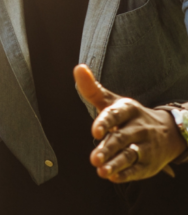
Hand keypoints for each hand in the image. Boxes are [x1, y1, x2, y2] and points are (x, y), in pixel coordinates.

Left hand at [74, 64, 185, 182]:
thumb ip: (92, 89)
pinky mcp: (148, 164)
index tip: (95, 131)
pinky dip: (126, 174)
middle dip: (108, 149)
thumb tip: (78, 68)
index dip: (105, 122)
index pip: (116, 115)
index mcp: (128, 110)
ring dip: (115, 164)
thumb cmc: (129, 116)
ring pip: (129, 155)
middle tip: (93, 159)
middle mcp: (139, 128)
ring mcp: (145, 147)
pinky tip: (113, 177)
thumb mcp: (112, 102)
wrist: (167, 133)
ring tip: (101, 170)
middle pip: (121, 139)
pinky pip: (137, 170)